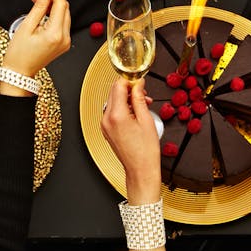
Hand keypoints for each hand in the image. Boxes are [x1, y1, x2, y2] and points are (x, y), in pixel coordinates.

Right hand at [1, 0, 70, 77]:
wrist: (19, 73)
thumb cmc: (18, 55)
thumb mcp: (26, 26)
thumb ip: (38, 7)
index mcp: (55, 34)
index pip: (61, 4)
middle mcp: (64, 38)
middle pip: (64, 8)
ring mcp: (65, 42)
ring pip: (64, 15)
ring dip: (53, 6)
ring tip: (38, 1)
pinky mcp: (63, 44)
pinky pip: (62, 24)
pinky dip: (54, 16)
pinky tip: (43, 12)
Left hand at [101, 78, 161, 200]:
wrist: (140, 170)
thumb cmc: (145, 151)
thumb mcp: (146, 120)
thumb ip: (139, 98)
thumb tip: (137, 85)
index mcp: (116, 115)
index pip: (118, 86)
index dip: (130, 81)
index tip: (139, 81)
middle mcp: (106, 120)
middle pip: (114, 93)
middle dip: (129, 89)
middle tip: (143, 93)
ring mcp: (104, 126)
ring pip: (113, 102)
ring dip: (127, 99)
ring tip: (142, 105)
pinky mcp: (106, 130)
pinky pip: (112, 113)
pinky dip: (123, 109)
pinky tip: (135, 113)